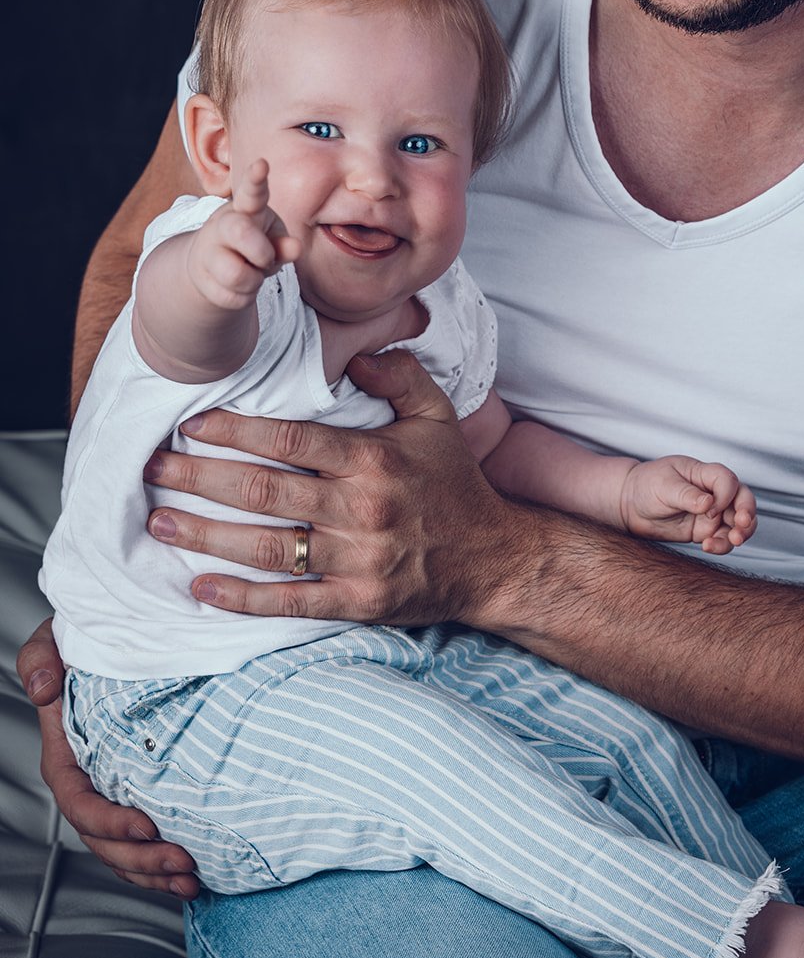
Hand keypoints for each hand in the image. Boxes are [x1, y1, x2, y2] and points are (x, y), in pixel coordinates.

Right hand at [16, 619, 199, 896]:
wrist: (112, 639)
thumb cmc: (79, 643)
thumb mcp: (54, 641)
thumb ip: (41, 660)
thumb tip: (42, 689)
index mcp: (66, 755)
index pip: (79, 802)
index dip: (109, 821)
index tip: (146, 825)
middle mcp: (87, 781)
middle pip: (104, 839)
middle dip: (141, 858)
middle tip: (184, 861)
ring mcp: (112, 793)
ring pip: (124, 851)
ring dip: (155, 872)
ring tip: (191, 880)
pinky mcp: (138, 794)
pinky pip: (142, 844)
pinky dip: (161, 866)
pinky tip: (193, 876)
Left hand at [143, 349, 525, 626]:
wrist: (495, 558)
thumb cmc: (455, 482)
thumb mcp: (437, 415)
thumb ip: (399, 375)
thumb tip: (355, 353)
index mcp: (373, 458)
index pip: (290, 438)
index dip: (236, 430)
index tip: (192, 424)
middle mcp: (362, 507)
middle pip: (264, 491)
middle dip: (200, 478)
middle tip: (155, 469)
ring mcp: (358, 560)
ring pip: (267, 546)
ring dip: (206, 535)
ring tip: (160, 521)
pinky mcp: (357, 603)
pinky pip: (290, 603)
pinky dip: (242, 598)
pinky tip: (202, 588)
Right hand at [187, 158, 301, 310]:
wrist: (212, 269)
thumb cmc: (253, 245)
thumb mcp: (272, 240)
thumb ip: (284, 244)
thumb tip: (295, 248)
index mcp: (247, 209)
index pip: (251, 192)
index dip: (256, 179)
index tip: (262, 163)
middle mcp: (224, 225)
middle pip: (241, 232)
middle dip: (260, 251)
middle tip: (265, 259)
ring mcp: (209, 251)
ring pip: (237, 274)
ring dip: (253, 281)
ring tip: (251, 272)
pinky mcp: (202, 278)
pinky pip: (233, 297)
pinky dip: (243, 297)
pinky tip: (237, 286)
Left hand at [618, 456, 756, 552]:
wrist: (630, 506)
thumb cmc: (646, 485)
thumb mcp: (663, 485)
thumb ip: (686, 495)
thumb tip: (708, 502)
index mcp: (703, 473)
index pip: (728, 480)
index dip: (726, 495)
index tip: (711, 508)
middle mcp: (712, 492)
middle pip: (743, 499)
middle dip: (747, 513)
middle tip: (741, 525)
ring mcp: (711, 512)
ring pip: (738, 522)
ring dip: (741, 532)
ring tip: (733, 541)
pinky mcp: (705, 530)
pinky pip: (722, 538)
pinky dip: (722, 544)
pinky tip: (709, 546)